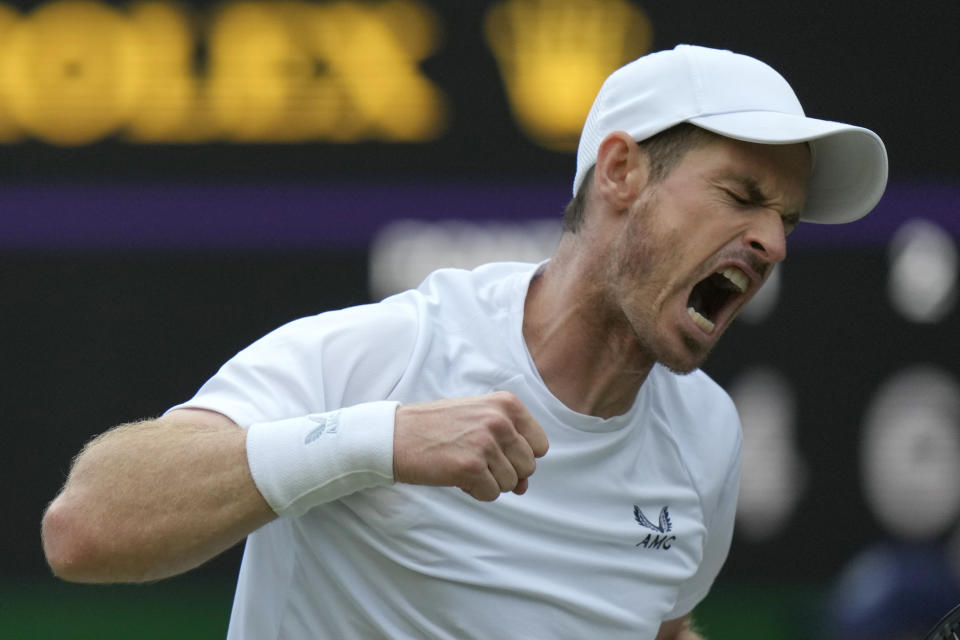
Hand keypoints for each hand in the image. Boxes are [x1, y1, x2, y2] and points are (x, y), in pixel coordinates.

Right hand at [393, 391, 548, 500]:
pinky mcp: (470, 467)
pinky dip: (476, 492)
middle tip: (478, 461)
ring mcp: (485, 443)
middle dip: (506, 471)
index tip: (497, 452)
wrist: (396, 435)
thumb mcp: (479, 422)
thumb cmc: (438, 428)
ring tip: (465, 465)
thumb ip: (509, 448)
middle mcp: (500, 420)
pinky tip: (457, 476)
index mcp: (507, 404)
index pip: (540, 445)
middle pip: (528, 466)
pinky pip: (491, 495)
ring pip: (512, 483)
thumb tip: (525, 486)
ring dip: (490, 482)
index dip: (520, 456)